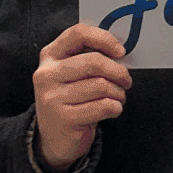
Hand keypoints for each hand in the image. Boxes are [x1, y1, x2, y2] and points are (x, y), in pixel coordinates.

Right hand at [34, 23, 131, 171]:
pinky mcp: (63, 118)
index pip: (78, 34)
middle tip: (126, 81)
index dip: (104, 39)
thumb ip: (90, 58)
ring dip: (119, 93)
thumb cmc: (72, 100)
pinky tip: (112, 110)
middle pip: (94, 62)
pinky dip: (115, 107)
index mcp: (49, 55)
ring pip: (101, 86)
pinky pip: (103, 106)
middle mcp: (46, 74)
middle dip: (118, 72)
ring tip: (118, 97)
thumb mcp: (72, 74)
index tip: (121, 52)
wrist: (55, 138)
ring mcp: (52, 97)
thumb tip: (120, 51)